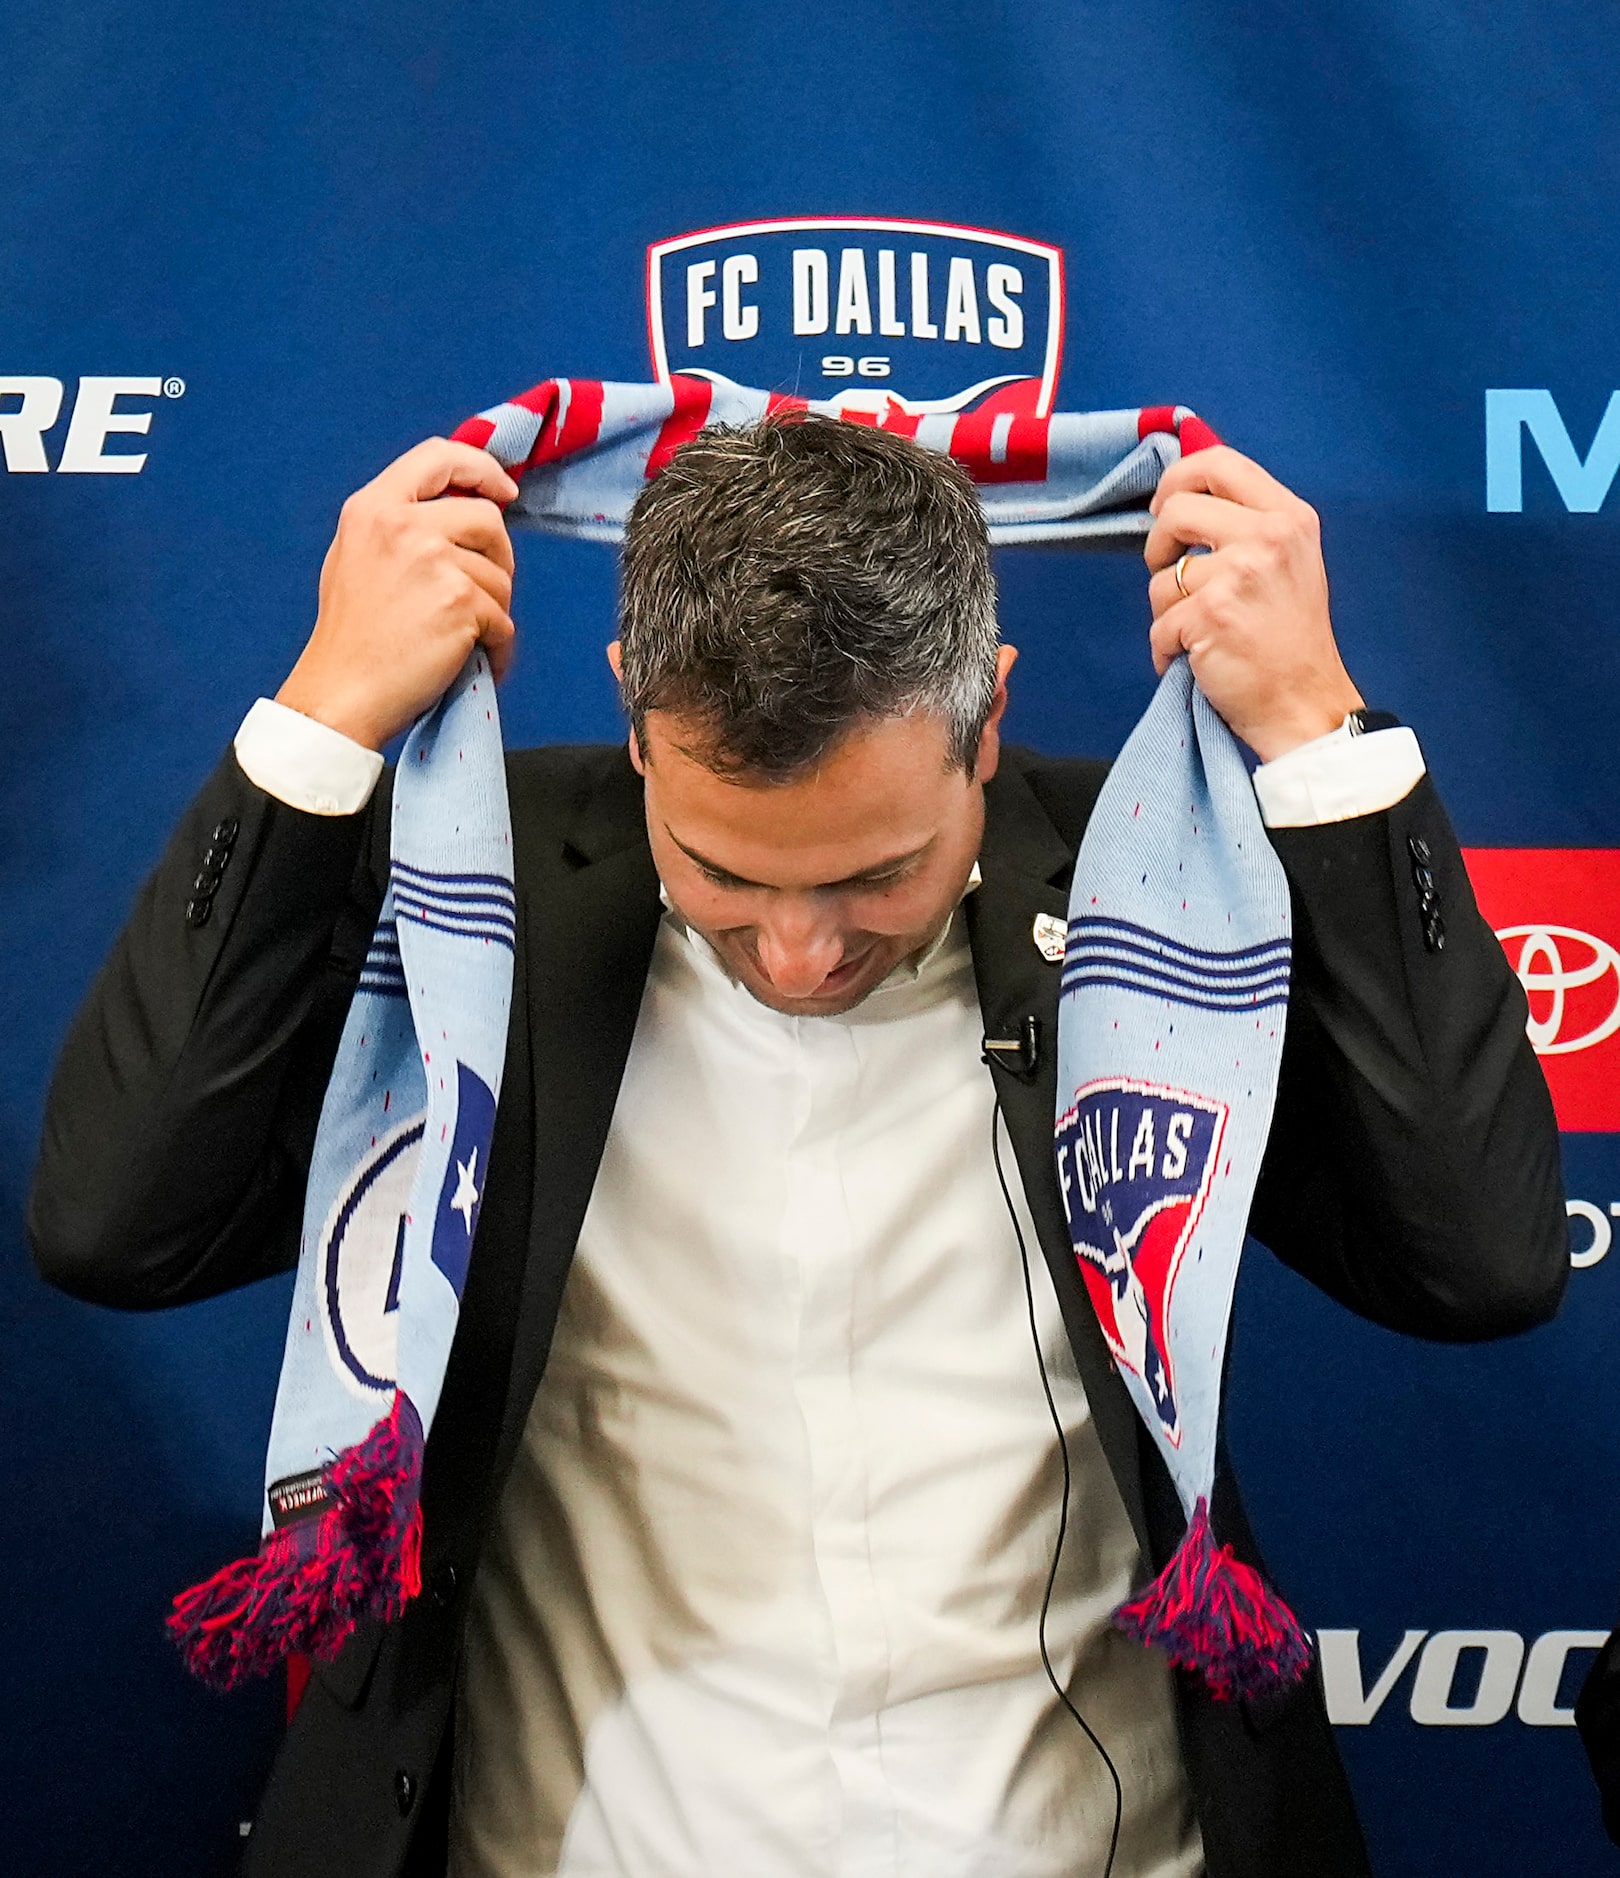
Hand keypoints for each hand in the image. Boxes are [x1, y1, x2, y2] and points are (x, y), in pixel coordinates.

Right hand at [276, 439, 519, 750]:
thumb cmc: (352, 637)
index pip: (438, 456)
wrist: (342, 693)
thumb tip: (462, 509)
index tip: (504, 491)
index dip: (481, 469)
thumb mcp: (357, 555)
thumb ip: (401, 523)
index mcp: (373, 507)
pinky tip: (475, 662)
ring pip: (501, 576)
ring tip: (465, 639)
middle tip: (485, 595)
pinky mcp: (459, 602)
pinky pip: (504, 620)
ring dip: (495, 612)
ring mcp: (433, 561)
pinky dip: (497, 647)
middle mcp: (402, 525)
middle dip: (499, 558)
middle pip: (487, 519)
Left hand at [1143, 445, 1362, 762]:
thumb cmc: (1289, 640)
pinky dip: (1166, 650)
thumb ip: (1247, 525)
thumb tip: (1179, 500)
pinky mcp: (1210, 615)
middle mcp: (1268, 537)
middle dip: (1158, 547)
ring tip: (1200, 633)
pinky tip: (1196, 661)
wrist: (1306, 704)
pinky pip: (1158, 626)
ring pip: (1160, 577)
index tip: (1163, 508)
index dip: (1177, 480)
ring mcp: (1239, 574)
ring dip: (1166, 612)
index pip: (1218, 463)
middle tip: (1170, 576)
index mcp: (1289, 516)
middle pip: (1175, 510)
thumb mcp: (1288, 561)